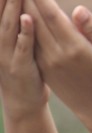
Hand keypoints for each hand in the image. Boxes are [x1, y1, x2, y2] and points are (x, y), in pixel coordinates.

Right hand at [0, 0, 49, 120]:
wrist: (23, 103)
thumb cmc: (24, 69)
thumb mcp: (18, 44)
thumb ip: (17, 24)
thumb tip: (26, 7)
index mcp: (0, 33)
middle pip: (0, 10)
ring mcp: (7, 55)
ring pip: (8, 26)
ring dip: (12, 6)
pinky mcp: (21, 68)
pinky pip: (23, 49)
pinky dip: (24, 34)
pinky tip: (28, 19)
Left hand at [24, 0, 91, 124]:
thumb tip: (77, 10)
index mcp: (75, 48)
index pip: (51, 14)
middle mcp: (56, 55)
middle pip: (35, 20)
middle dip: (28, 1)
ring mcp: (48, 65)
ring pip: (30, 32)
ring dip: (24, 13)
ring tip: (21, 0)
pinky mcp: (45, 72)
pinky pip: (31, 46)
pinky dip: (26, 30)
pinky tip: (26, 19)